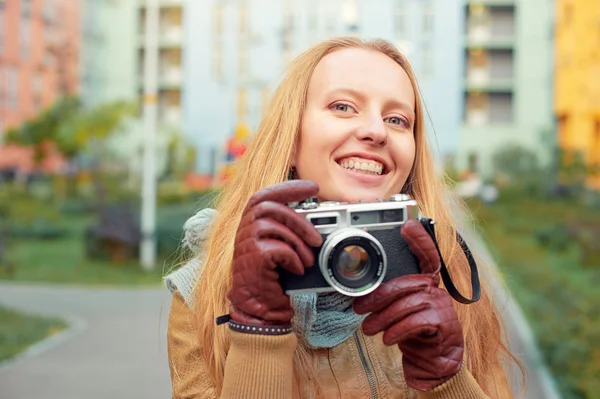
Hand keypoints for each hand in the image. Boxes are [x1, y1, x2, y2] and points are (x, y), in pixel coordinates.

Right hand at [227, 180, 322, 325]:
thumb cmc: (271, 278)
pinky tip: (298, 269)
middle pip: (270, 207)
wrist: (257, 307)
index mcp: (250, 224)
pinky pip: (279, 248)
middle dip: (299, 220)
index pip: (265, 195)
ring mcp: (245, 242)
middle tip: (317, 237)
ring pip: (276, 226)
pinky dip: (293, 258)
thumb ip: (289, 232)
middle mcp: (244, 229)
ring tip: (309, 260)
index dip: (289, 188)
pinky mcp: (252, 256)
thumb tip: (316, 224)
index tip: (312, 187)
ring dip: (299, 243)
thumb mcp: (279, 249)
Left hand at [353, 219, 463, 390]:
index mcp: (425, 282)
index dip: (419, 239)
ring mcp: (442, 306)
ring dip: (382, 318)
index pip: (426, 255)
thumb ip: (388, 297)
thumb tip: (360, 295)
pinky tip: (388, 339)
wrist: (433, 363)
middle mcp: (436, 290)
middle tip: (358, 309)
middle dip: (377, 296)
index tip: (408, 224)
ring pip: (407, 304)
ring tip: (369, 329)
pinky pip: (415, 322)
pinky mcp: (443, 324)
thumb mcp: (398, 311)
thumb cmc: (412, 332)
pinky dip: (397, 331)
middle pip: (405, 283)